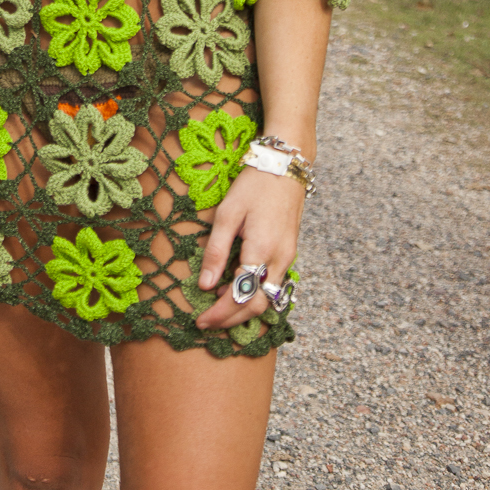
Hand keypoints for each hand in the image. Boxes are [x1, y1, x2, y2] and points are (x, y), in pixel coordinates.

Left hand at [192, 166, 304, 330]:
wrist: (285, 166)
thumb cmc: (253, 185)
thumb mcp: (228, 214)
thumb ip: (216, 251)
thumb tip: (204, 285)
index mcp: (262, 250)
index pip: (241, 296)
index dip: (220, 313)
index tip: (200, 321)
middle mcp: (280, 259)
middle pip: (258, 305)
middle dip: (231, 319)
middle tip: (207, 322)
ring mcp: (288, 257)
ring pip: (269, 298)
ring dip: (243, 308)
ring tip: (217, 305)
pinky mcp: (289, 252)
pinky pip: (273, 284)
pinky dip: (255, 293)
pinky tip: (235, 287)